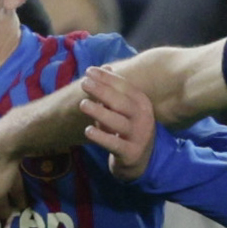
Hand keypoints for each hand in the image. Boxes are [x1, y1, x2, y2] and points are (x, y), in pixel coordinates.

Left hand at [80, 65, 156, 180]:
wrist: (141, 160)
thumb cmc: (127, 129)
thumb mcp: (125, 109)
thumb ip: (113, 91)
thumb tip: (103, 66)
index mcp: (142, 103)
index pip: (125, 87)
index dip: (107, 78)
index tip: (89, 71)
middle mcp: (143, 118)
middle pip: (122, 102)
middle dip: (102, 91)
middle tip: (84, 83)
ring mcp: (138, 137)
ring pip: (118, 122)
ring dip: (99, 112)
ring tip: (82, 104)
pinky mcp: (131, 153)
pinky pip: (114, 144)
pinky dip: (101, 137)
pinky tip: (88, 130)